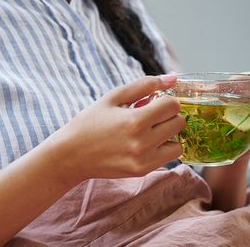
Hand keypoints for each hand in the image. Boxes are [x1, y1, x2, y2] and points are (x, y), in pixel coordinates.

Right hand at [49, 75, 182, 183]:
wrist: (71, 154)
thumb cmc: (90, 122)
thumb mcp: (113, 97)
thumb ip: (144, 85)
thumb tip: (172, 77)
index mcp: (134, 120)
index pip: (172, 105)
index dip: (165, 100)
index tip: (153, 102)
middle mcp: (142, 143)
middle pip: (178, 123)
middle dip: (168, 115)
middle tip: (151, 115)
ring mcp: (144, 160)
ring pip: (178, 143)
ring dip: (169, 134)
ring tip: (149, 130)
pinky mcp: (142, 171)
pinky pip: (169, 157)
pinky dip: (162, 148)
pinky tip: (145, 143)